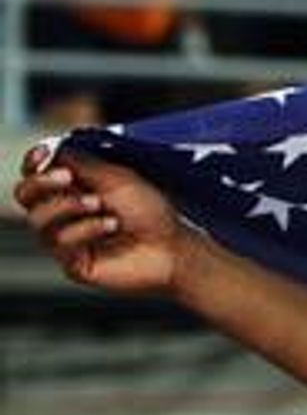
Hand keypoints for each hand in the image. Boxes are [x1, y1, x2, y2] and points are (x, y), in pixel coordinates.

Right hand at [13, 145, 188, 295]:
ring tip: (99, 204)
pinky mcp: (74, 263)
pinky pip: (61, 242)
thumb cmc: (149, 210)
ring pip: (38, 219)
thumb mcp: (115, 178)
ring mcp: (66, 240)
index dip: (33, 163)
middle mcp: (62, 214)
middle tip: (67, 177)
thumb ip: (80, 164)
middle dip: (42, 183)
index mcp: (70, 189)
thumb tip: (49, 151)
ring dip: (67, 206)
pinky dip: (85, 228)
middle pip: (24, 195)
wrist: (173, 245)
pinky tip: (110, 225)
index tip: (44, 154)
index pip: (34, 174)